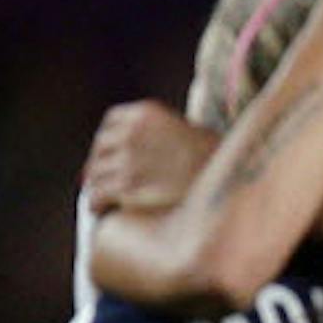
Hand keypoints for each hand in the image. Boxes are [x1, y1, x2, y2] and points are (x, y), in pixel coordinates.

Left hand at [83, 101, 217, 214]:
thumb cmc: (217, 162)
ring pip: (96, 173)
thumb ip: (166, 134)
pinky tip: (98, 209)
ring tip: (97, 198)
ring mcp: (127, 159)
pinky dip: (96, 202)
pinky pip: (99, 193)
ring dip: (95, 186)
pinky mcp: (126, 186)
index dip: (106, 139)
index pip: (112, 121)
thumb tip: (157, 153)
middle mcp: (132, 132)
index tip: (106, 152)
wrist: (227, 181)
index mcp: (147, 113)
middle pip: (100, 148)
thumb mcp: (190, 131)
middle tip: (97, 178)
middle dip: (98, 164)